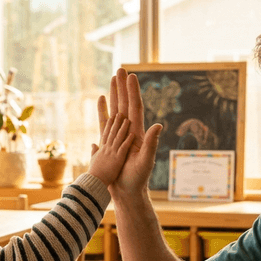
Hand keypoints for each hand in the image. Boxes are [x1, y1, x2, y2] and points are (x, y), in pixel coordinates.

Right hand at [87, 113, 134, 185]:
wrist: (98, 191)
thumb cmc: (99, 179)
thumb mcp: (95, 162)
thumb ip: (95, 152)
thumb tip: (93, 144)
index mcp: (106, 149)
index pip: (107, 130)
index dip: (109, 120)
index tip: (110, 110)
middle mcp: (110, 149)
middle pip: (112, 128)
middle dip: (115, 118)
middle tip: (115, 104)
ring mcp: (113, 154)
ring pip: (117, 136)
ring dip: (120, 125)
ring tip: (122, 114)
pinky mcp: (118, 161)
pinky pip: (123, 148)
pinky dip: (126, 140)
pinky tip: (131, 132)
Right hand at [97, 68, 161, 195]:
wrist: (127, 191)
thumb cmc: (138, 179)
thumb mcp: (146, 161)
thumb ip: (152, 143)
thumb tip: (159, 125)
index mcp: (137, 133)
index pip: (135, 107)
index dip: (133, 92)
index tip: (131, 76)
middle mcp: (129, 131)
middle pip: (125, 103)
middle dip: (123, 86)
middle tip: (120, 69)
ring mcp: (120, 135)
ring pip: (116, 109)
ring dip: (114, 94)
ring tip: (111, 79)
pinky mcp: (110, 141)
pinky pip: (106, 121)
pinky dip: (104, 109)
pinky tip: (101, 100)